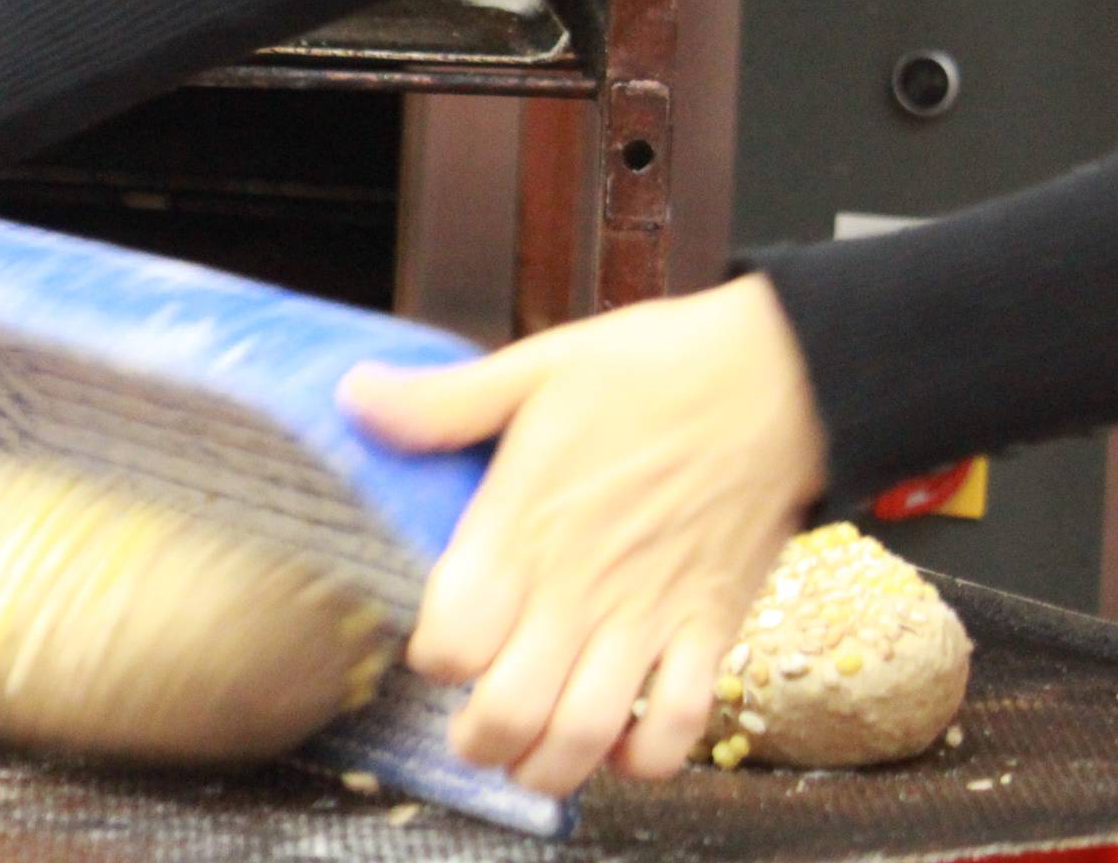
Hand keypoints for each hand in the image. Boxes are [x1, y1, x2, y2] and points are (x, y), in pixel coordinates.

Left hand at [337, 273, 827, 795]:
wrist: (783, 378)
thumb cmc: (653, 370)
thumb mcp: (534, 370)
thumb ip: (442, 402)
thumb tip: (352, 396)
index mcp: (522, 529)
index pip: (451, 642)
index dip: (433, 659)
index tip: (439, 646)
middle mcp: (578, 588)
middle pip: (509, 712)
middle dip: (480, 739)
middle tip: (474, 728)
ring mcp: (649, 617)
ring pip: (586, 736)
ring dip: (551, 765)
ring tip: (532, 756)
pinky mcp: (712, 628)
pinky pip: (680, 726)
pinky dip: (647, 757)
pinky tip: (622, 745)